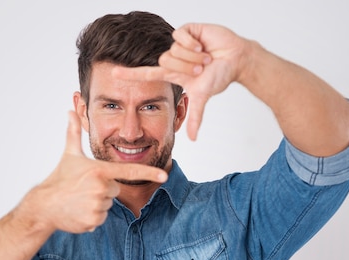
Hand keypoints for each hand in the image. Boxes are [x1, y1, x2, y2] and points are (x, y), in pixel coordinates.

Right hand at [29, 111, 167, 232]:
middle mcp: (101, 188)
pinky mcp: (93, 220)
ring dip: (97, 203)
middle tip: (84, 188)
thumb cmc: (59, 178)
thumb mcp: (69, 154)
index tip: (164, 175)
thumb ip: (74, 132)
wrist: (44, 205)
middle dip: (103, 189)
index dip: (149, 172)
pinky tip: (79, 210)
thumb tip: (70, 111)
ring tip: (80, 199)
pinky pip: (102, 218)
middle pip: (115, 190)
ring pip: (108, 205)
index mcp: (99, 170)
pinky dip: (92, 216)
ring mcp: (98, 205)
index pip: (129, 171)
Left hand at [113, 23, 248, 139]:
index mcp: (172, 73)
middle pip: (165, 61)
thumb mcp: (203, 97)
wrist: (236, 58)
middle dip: (186, 67)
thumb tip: (192, 139)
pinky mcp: (187, 30)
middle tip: (201, 68)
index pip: (146, 73)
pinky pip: (180, 36)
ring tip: (205, 57)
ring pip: (173, 50)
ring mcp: (179, 44)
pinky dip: (192, 43)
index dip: (130, 75)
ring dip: (192, 56)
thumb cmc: (219, 75)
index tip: (113, 74)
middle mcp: (173, 58)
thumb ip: (195, 117)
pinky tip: (202, 45)